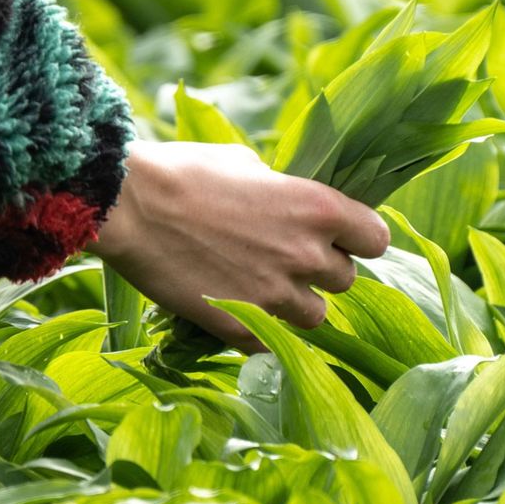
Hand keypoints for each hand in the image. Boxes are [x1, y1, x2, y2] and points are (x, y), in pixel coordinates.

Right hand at [86, 141, 391, 350]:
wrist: (127, 208)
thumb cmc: (183, 171)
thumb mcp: (246, 163)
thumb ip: (281, 190)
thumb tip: (287, 201)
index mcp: (318, 208)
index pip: (377, 240)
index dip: (358, 239)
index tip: (340, 238)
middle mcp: (307, 255)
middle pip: (346, 281)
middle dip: (321, 271)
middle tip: (288, 259)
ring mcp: (275, 297)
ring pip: (316, 317)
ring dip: (297, 304)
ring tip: (263, 287)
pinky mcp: (242, 328)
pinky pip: (273, 340)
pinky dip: (261, 328)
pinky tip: (235, 306)